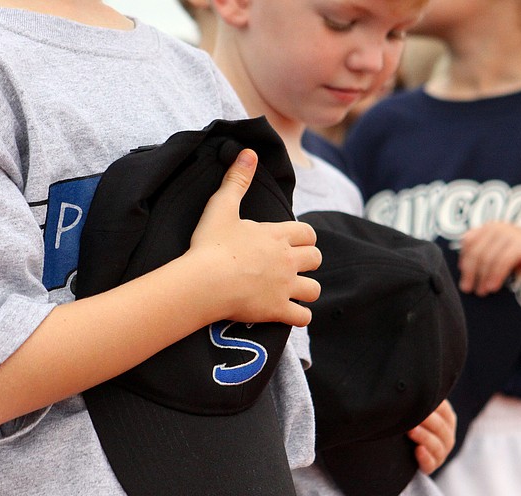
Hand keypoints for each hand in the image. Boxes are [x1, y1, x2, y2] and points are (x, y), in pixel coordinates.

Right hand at [188, 149, 321, 326]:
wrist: (204, 281)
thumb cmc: (210, 244)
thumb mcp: (221, 206)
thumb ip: (236, 180)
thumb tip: (248, 152)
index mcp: (277, 236)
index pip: (307, 233)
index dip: (303, 237)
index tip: (291, 242)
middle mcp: (287, 260)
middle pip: (316, 259)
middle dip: (308, 261)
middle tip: (291, 265)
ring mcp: (285, 287)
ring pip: (314, 290)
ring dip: (306, 290)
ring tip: (293, 291)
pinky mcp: (277, 310)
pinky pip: (302, 317)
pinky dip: (300, 316)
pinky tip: (290, 314)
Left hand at [408, 400, 456, 474]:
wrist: (404, 448)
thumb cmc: (411, 421)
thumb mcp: (419, 411)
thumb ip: (419, 401)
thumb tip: (411, 385)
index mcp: (447, 419)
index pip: (444, 411)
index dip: (432, 405)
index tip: (416, 398)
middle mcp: (447, 436)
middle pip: (440, 427)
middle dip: (426, 421)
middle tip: (411, 414)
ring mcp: (441, 452)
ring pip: (437, 445)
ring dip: (424, 437)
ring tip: (410, 430)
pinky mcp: (431, 466)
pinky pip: (431, 463)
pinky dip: (425, 457)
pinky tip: (417, 450)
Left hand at [458, 222, 520, 295]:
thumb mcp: (501, 253)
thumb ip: (485, 256)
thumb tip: (463, 272)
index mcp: (489, 227)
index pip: (467, 243)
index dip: (463, 260)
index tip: (464, 276)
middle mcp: (496, 227)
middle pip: (475, 252)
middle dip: (469, 273)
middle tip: (468, 289)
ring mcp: (508, 234)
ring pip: (486, 259)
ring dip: (482, 278)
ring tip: (481, 292)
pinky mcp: (519, 244)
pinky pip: (501, 262)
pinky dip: (495, 276)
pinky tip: (493, 287)